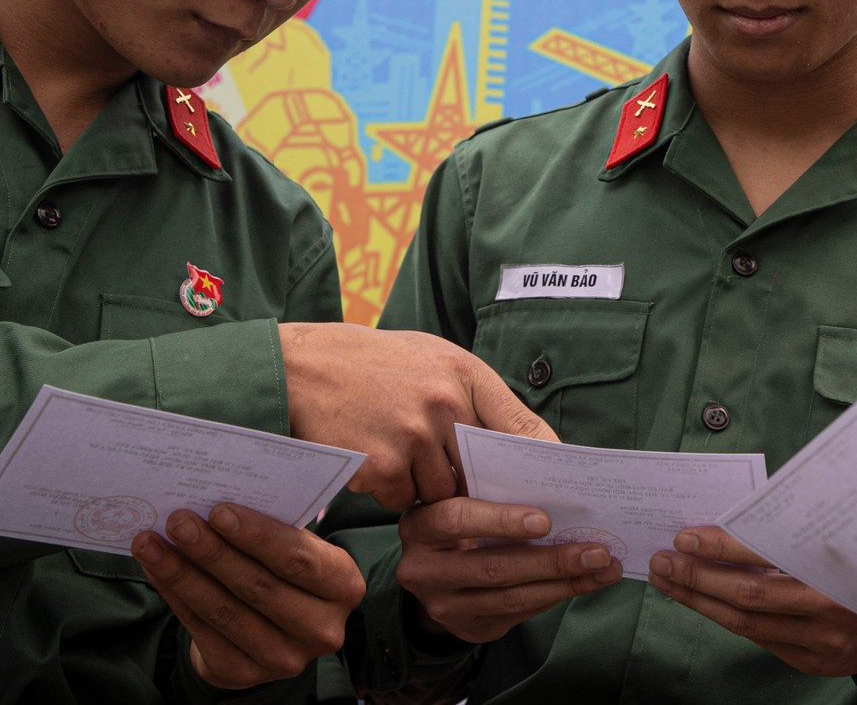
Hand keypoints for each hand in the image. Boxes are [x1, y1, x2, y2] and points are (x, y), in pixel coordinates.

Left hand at [135, 503, 364, 690]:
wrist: (273, 629)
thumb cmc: (287, 571)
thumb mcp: (301, 547)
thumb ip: (279, 527)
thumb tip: (221, 499)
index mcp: (344, 586)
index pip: (299, 559)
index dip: (258, 536)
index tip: (219, 511)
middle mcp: (321, 629)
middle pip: (259, 586)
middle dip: (213, 551)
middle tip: (178, 521)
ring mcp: (284, 658)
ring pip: (224, 610)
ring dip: (182, 573)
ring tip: (152, 542)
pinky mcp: (244, 674)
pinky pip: (201, 629)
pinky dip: (175, 595)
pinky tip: (156, 569)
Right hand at [279, 323, 555, 510]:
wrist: (300, 365)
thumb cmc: (371, 362)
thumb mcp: (431, 356)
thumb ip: (471, 394)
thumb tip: (518, 439)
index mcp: (464, 374)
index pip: (523, 426)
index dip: (543, 461)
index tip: (556, 485)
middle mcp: (445, 404)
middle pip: (482, 472)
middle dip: (475, 484)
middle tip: (463, 484)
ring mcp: (413, 437)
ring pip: (443, 492)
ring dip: (426, 487)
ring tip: (398, 453)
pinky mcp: (382, 466)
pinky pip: (404, 500)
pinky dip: (392, 492)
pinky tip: (374, 461)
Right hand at [396, 496, 622, 642]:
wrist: (436, 567)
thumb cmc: (461, 511)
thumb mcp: (463, 490)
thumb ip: (493, 478)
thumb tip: (555, 466)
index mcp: (420, 524)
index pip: (456, 519)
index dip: (501, 520)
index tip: (545, 520)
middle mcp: (423, 570)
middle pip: (493, 567)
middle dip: (551, 560)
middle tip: (597, 551)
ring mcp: (444, 605)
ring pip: (511, 598)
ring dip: (564, 583)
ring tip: (604, 568)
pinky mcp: (468, 628)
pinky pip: (518, 615)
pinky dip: (555, 596)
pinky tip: (585, 582)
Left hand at [649, 527, 856, 678]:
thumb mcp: (852, 527)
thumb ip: (807, 519)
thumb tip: (745, 504)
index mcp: (841, 569)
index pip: (767, 558)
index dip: (723, 547)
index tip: (687, 534)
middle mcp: (833, 612)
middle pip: (749, 597)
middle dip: (697, 577)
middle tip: (662, 560)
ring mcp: (824, 645)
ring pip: (747, 624)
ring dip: (701, 601)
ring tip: (669, 579)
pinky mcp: (816, 664)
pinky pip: (761, 639)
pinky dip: (728, 617)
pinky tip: (703, 600)